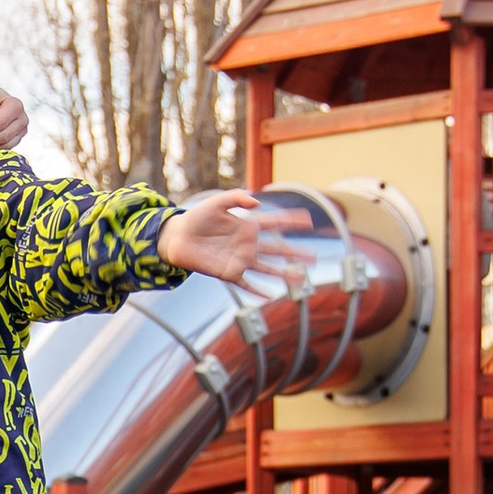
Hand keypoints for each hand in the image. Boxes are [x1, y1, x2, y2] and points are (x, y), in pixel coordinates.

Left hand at [155, 190, 313, 283]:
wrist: (177, 237)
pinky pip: (245, 284)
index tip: (309, 220)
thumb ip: (237, 198)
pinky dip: (256, 290)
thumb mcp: (217, 202)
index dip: (292, 221)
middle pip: (278, 250)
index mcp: (248, 225)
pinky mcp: (228, 273)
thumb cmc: (197, 218)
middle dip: (296, 253)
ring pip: (267, 268)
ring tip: (301, 279)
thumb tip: (257, 203)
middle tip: (315, 258)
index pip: (276, 223)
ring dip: (284, 274)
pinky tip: (269, 296)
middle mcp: (248, 244)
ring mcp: (240, 260)